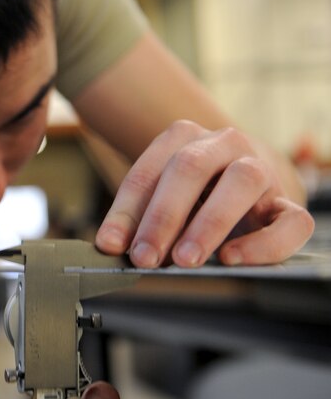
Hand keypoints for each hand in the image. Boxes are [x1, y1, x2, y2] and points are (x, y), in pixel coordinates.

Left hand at [95, 120, 314, 267]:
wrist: (246, 185)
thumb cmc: (194, 193)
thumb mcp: (160, 198)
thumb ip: (136, 218)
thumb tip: (110, 245)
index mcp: (184, 138)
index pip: (148, 171)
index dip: (126, 211)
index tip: (111, 245)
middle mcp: (225, 144)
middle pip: (191, 167)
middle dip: (163, 216)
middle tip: (145, 257)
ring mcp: (262, 169)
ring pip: (243, 181)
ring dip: (209, 224)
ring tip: (184, 260)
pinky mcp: (288, 203)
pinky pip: (289, 220)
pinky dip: (261, 243)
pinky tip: (231, 259)